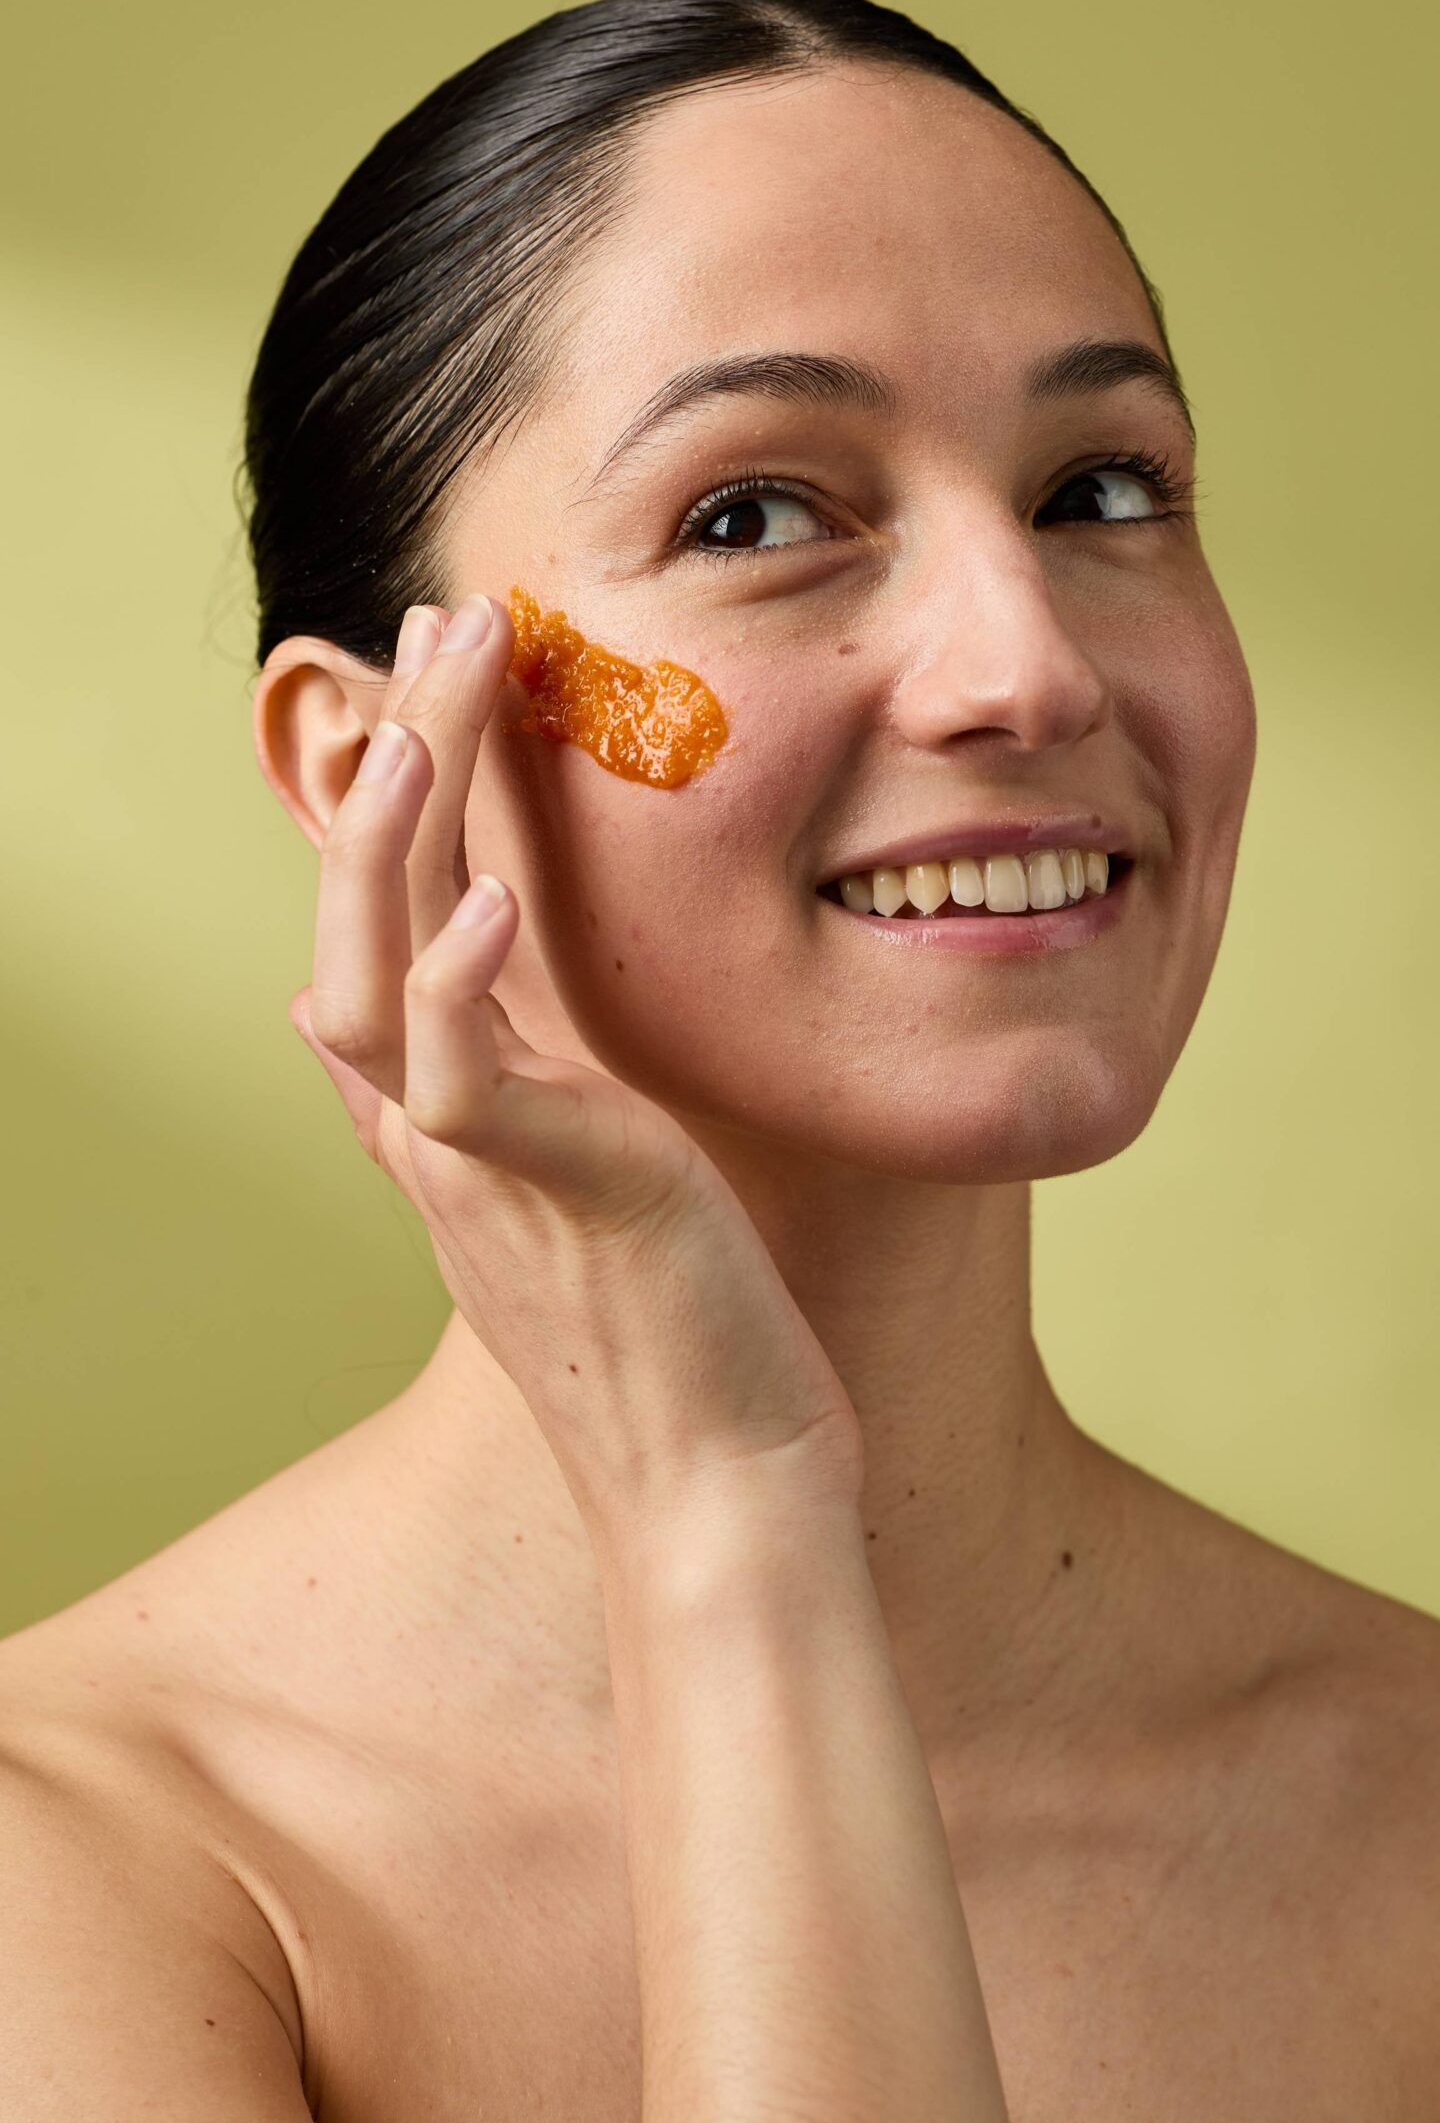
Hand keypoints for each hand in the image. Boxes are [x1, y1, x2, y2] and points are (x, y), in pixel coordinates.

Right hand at [288, 593, 863, 1549]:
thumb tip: (388, 1015)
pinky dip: (464, 989)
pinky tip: (495, 902)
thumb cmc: (678, 1338)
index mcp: (453, 1118)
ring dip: (395, 847)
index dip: (393, 796)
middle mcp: (439, 1134)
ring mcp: (483, 1170)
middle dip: (395, 768)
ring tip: (429, 717)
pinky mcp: (558, 1203)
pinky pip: (471, 1088)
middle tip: (444, 626)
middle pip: (362, 921)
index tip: (441, 672)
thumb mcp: (575, 1187)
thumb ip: (505, 1091)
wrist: (722, 1497)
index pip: (384, 927)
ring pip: (380, 980)